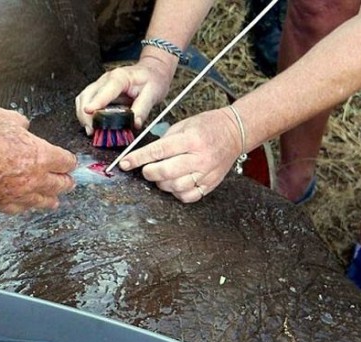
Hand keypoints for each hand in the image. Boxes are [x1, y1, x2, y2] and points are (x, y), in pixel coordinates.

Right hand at [0, 108, 76, 213]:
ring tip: (54, 201)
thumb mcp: (5, 118)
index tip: (70, 162)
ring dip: (51, 200)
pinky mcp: (0, 203)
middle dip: (66, 182)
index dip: (69, 162)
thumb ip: (19, 123)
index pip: (66, 162)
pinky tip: (26, 206)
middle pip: (60, 185)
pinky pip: (19, 209)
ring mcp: (17, 194)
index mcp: (41, 156)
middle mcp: (34, 179)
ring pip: (42, 202)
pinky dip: (25, 207)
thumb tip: (23, 125)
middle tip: (68, 182)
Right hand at [75, 56, 175, 133]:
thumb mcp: (153, 93)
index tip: (89, 112)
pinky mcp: (99, 92)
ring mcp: (100, 85)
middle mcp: (106, 80)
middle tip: (92, 130)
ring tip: (91, 130)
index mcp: (119, 77)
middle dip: (85, 114)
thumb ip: (143, 109)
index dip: (95, 102)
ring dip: (83, 115)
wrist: (152, 71)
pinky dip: (86, 114)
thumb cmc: (152, 79)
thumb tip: (135, 123)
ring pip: (83, 99)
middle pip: (87, 95)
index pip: (104, 90)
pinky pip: (86, 102)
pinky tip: (92, 124)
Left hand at [118, 108, 240, 201]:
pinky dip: (176, 193)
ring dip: (161, 183)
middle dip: (148, 172)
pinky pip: (188, 196)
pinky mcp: (210, 184)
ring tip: (160, 175)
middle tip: (145, 169)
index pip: (158, 151)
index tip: (125, 163)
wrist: (235, 132)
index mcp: (191, 139)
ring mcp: (206, 173)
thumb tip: (144, 155)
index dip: (138, 158)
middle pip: (165, 172)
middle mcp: (199, 158)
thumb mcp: (184, 125)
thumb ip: (165, 141)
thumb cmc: (208, 126)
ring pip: (175, 187)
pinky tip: (174, 184)